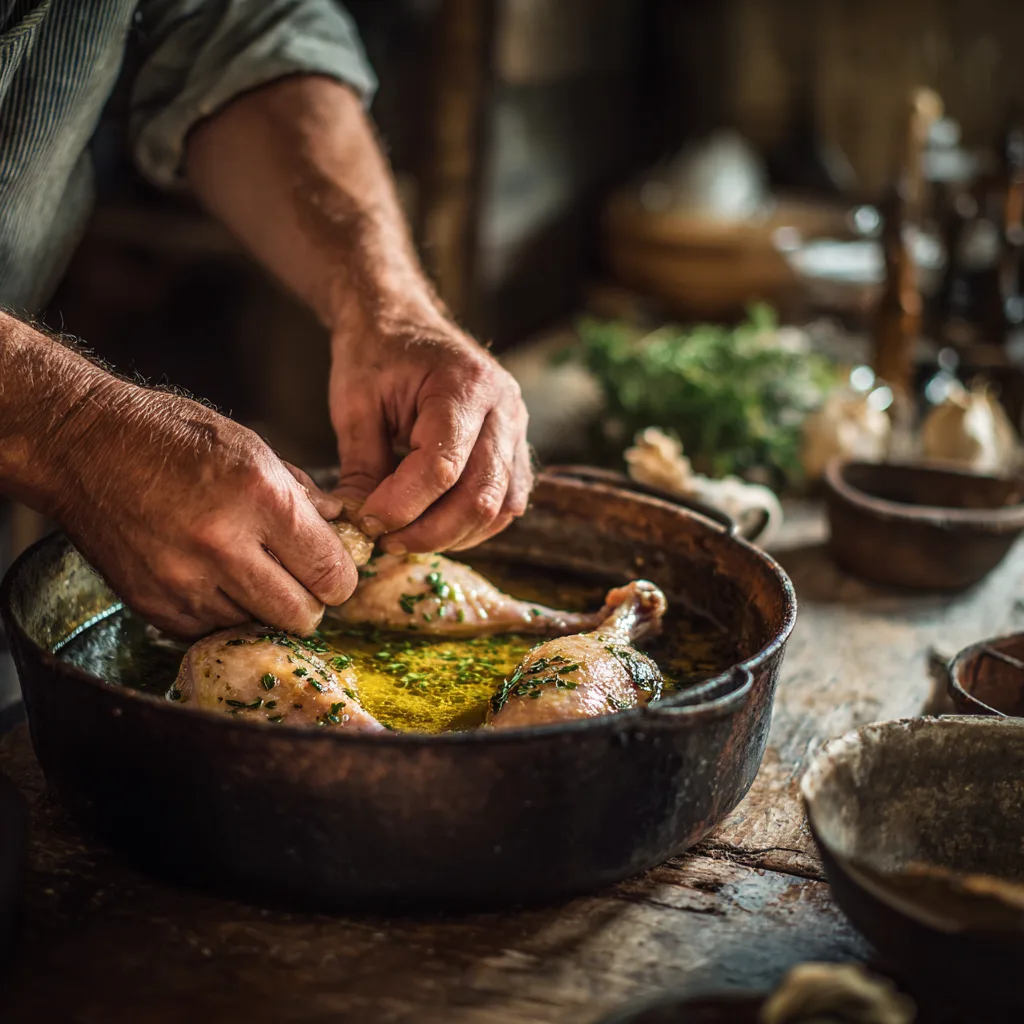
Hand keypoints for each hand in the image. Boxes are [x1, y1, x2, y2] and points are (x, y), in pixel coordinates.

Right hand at [48, 382, 355, 637]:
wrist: (80, 447)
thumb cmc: (170, 437)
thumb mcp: (249, 446)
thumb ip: (301, 493)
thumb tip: (342, 526)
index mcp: (259, 497)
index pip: (330, 572)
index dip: (340, 577)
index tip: (333, 571)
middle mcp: (223, 546)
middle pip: (302, 616)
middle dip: (310, 601)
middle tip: (299, 579)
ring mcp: (184, 582)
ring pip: (258, 626)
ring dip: (262, 607)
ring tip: (246, 569)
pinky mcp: (153, 606)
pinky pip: (211, 629)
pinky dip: (221, 611)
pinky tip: (210, 576)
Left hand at [329, 307, 531, 553]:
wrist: (402, 320)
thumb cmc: (377, 353)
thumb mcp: (355, 404)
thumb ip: (361, 468)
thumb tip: (360, 528)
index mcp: (465, 385)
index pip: (443, 465)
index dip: (403, 505)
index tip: (367, 522)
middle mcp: (504, 409)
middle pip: (481, 495)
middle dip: (430, 532)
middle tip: (385, 541)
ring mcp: (517, 430)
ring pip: (499, 508)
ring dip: (452, 535)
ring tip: (405, 536)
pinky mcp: (515, 450)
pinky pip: (504, 503)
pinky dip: (470, 525)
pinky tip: (433, 526)